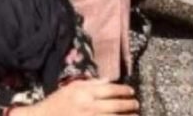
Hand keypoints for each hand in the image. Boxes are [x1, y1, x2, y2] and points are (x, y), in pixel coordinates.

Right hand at [12, 79, 137, 114]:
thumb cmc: (56, 103)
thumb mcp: (72, 87)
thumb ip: (92, 83)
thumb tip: (109, 80)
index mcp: (86, 93)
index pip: (111, 90)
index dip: (124, 90)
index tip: (131, 91)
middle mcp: (89, 107)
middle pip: (116, 105)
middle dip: (130, 104)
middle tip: (136, 104)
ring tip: (135, 115)